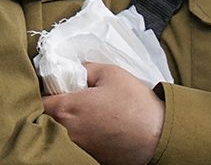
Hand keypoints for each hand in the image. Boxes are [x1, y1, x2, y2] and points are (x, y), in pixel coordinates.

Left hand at [41, 62, 164, 164]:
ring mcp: (75, 146)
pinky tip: (105, 127)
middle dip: (63, 106)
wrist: (157, 136)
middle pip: (51, 115)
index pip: (40, 99)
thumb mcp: (114, 74)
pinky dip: (87, 133)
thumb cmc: (137, 107)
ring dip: (76, 121)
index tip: (63, 87)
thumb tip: (76, 70)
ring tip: (99, 114)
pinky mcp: (86, 156)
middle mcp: (65, 130)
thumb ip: (88, 68)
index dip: (50, 90)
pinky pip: (79, 141)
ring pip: (64, 129)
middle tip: (83, 99)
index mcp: (66, 108)